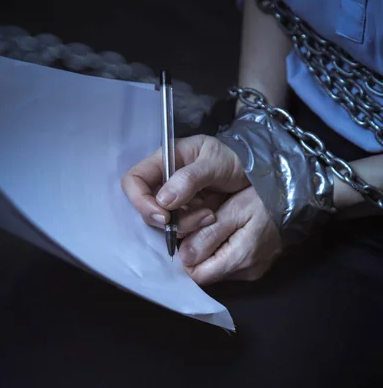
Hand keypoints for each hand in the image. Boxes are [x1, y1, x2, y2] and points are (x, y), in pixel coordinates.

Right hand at [122, 134, 248, 236]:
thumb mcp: (215, 163)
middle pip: (147, 207)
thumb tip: (163, 201)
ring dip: (185, 225)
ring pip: (163, 222)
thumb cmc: (234, 158)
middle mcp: (163, 181)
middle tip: (200, 218)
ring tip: (210, 216)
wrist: (254, 171)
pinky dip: (193, 229)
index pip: (134, 181)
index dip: (141, 201)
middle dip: (169, 219)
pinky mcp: (185, 214)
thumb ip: (190, 179)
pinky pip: (179, 227)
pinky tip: (211, 219)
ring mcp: (173, 199)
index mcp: (164, 160)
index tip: (164, 216)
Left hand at [179, 186, 282, 284]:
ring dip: (210, 252)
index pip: (197, 275)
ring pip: (216, 270)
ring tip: (216, 228)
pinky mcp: (256, 268)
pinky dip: (223, 252)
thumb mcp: (234, 210)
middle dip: (197, 253)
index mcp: (240, 259)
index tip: (187, 235)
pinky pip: (229, 266)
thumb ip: (208, 234)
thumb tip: (184, 256)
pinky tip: (228, 234)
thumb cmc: (264, 200)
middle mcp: (246, 272)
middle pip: (206, 273)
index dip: (186, 256)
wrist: (296, 199)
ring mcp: (253, 272)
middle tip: (201, 227)